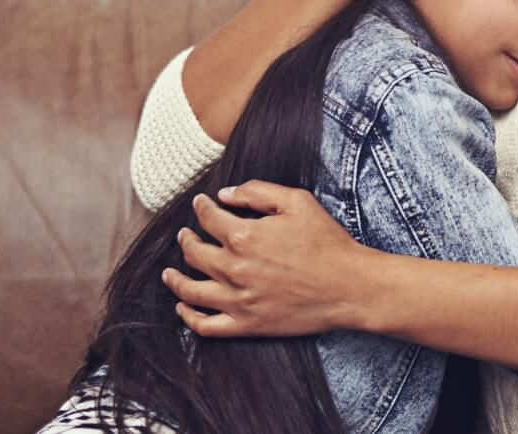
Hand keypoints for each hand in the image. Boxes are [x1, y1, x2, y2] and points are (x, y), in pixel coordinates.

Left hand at [163, 181, 370, 337]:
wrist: (348, 286)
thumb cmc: (327, 242)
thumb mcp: (298, 201)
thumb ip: (258, 192)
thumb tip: (225, 194)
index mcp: (244, 236)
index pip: (208, 218)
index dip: (200, 208)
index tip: (200, 203)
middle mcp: (233, 269)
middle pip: (194, 253)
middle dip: (185, 239)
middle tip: (184, 235)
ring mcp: (238, 300)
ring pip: (191, 290)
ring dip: (174, 279)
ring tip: (169, 273)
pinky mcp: (246, 325)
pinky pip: (206, 326)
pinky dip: (188, 317)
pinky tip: (184, 306)